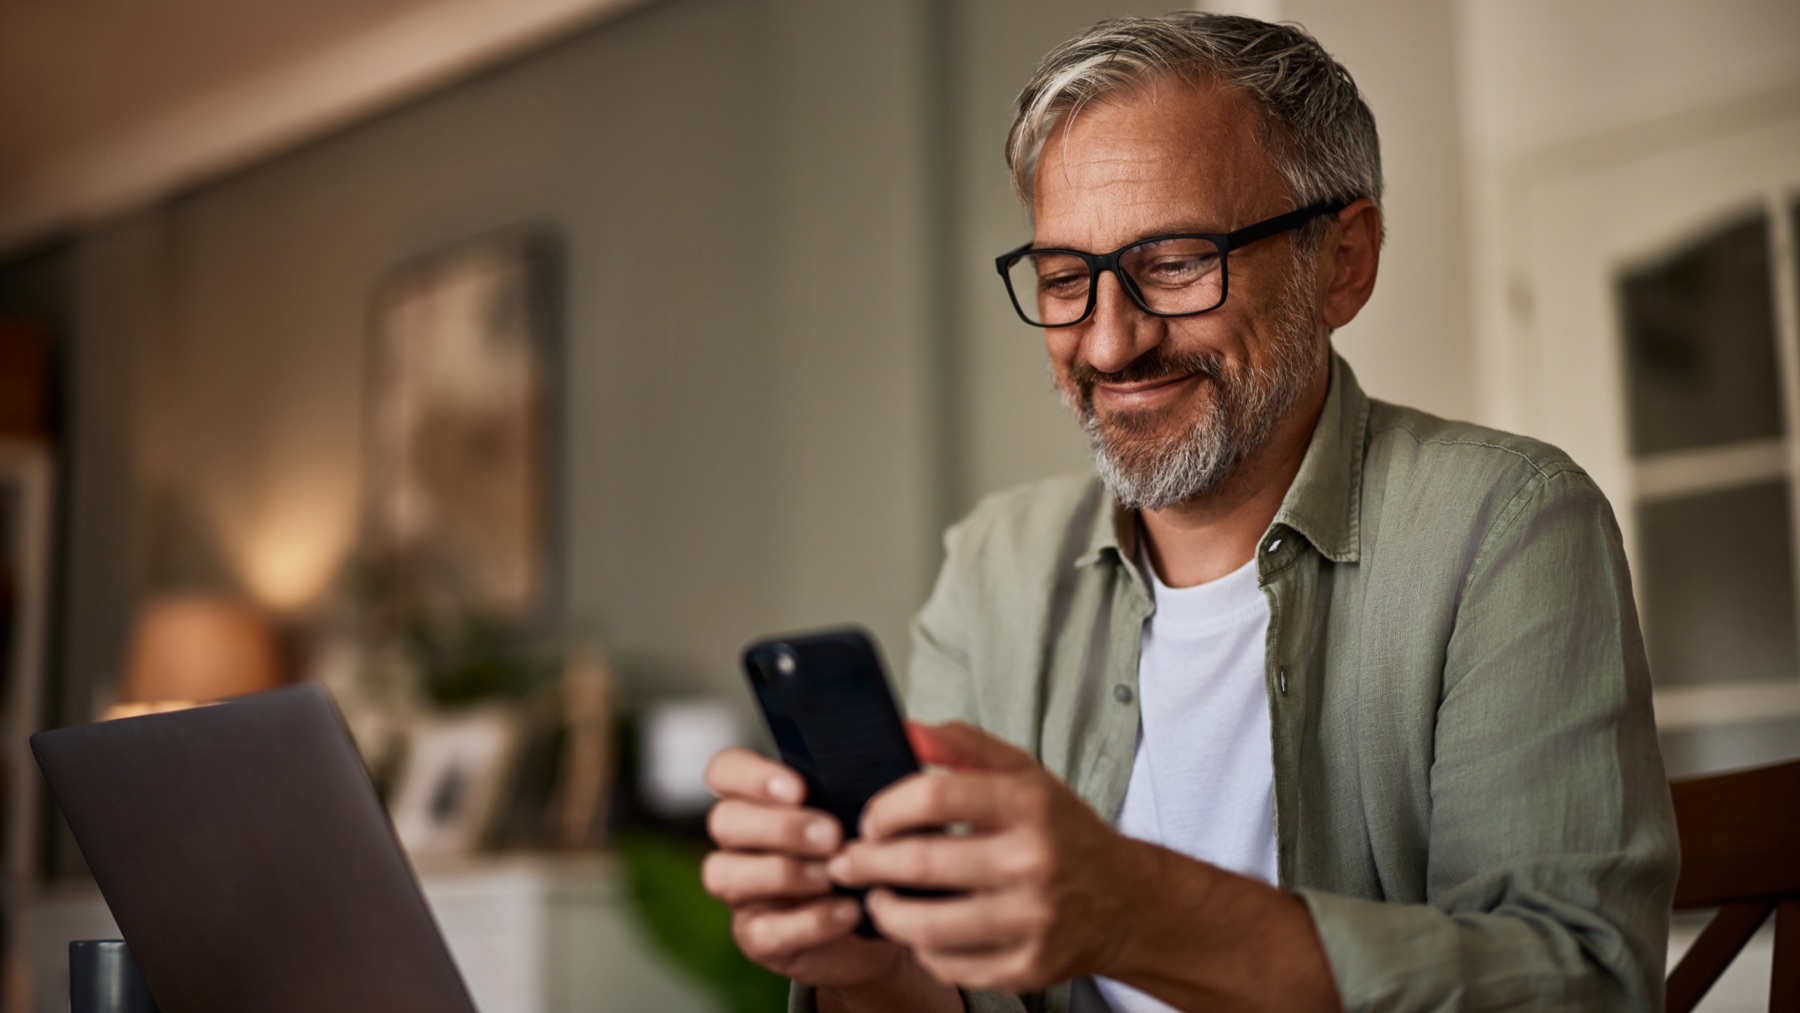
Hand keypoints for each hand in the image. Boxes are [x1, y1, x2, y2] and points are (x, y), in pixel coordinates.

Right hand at [700, 748, 904, 987]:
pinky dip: (809, 921)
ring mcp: (743, 891)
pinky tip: (847, 911)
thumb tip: (906, 737)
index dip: (752, 776)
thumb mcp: (875, 809)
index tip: (799, 788)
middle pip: (723, 820)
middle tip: (831, 835)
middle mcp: (741, 841)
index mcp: (760, 798)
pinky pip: (762, 930)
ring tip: (832, 874)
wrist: (889, 915)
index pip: (725, 771)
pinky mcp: (758, 937)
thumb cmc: (874, 848)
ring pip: (724, 874)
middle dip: (779, 826)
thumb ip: (874, 776)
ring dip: (783, 871)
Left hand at [828, 722, 1144, 991]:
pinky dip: (922, 947)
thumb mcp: (1025, 774)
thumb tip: (905, 730)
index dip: (885, 809)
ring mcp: (1032, 920)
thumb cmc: (1062, 831)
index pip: (933, 797)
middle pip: (921, 863)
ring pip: (926, 925)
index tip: (870, 820)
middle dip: (866, 862)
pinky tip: (918, 929)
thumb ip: (963, 745)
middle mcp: (1033, 861)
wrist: (1126, 901)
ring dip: (884, 911)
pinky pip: (949, 964)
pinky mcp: (1028, 967)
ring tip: (875, 898)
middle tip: (846, 862)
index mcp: (1029, 804)